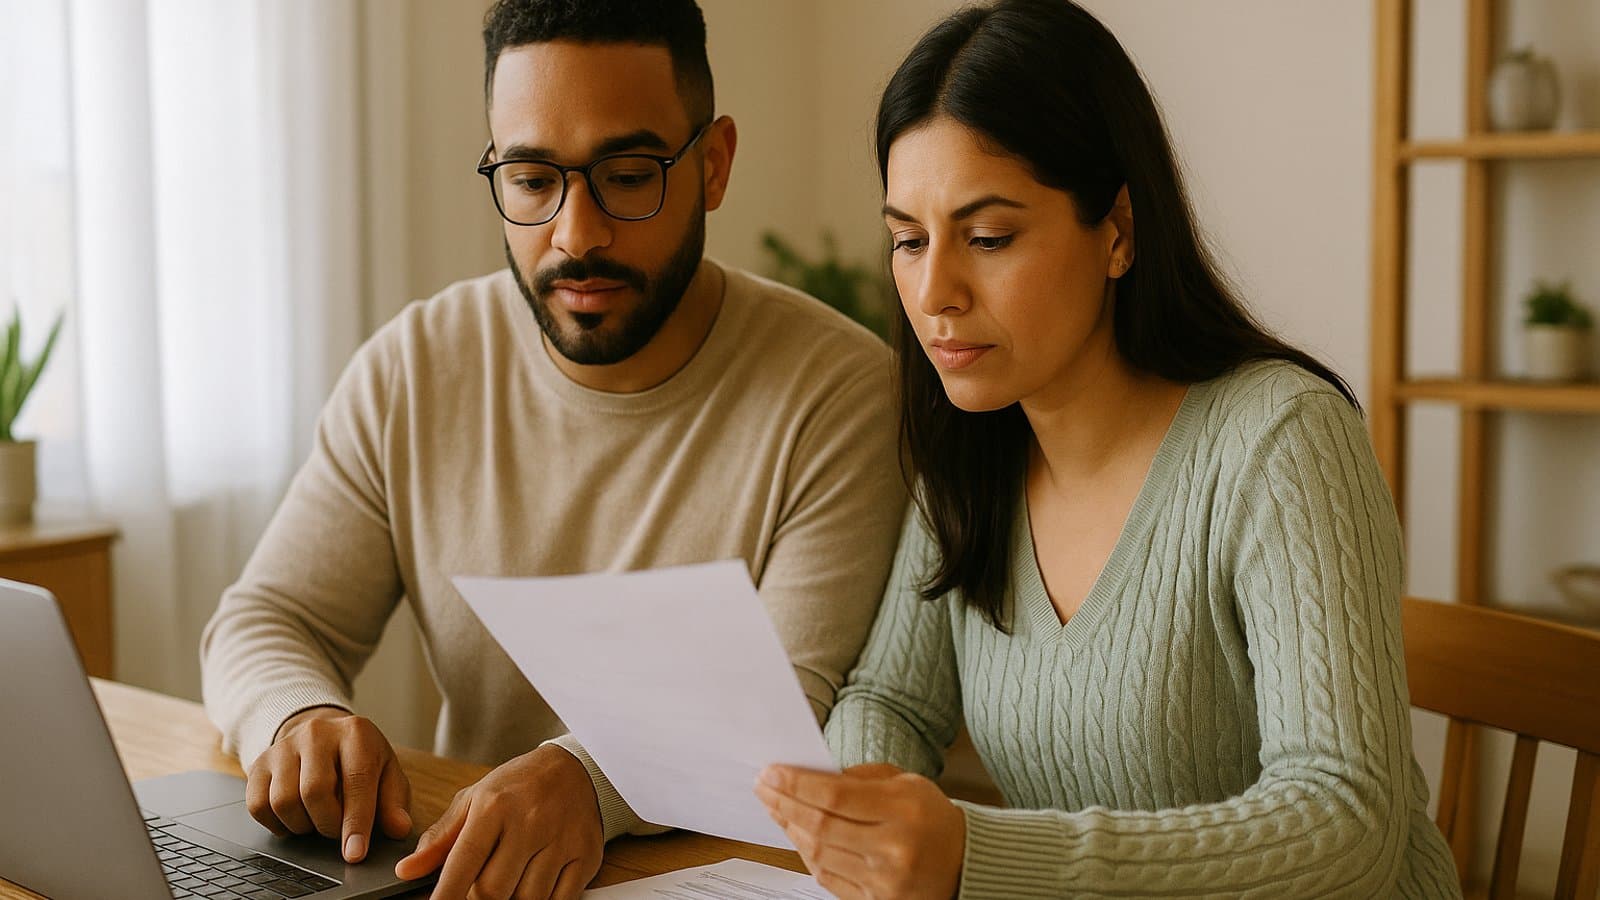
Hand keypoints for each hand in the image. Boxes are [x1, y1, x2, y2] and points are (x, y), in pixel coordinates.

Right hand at [246, 706, 412, 863]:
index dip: (356, 822)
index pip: (356, 781)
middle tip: (336, 829)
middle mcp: (317, 733)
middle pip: (314, 792)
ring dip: (302, 825)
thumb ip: (393, 802)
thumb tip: (399, 829)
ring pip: (283, 801)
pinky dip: (277, 824)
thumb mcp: (386, 773)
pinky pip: (258, 805)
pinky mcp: (260, 763)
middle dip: (327, 824)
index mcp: (356, 733)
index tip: (355, 853)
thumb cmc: (360, 759)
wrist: (323, 734)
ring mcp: (284, 746)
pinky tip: (296, 818)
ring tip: (317, 820)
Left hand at [394, 743, 603, 899]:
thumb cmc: (518, 787)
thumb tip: (407, 870)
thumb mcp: (474, 800)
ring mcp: (561, 840)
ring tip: (508, 882)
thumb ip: (440, 838)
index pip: (464, 861)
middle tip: (476, 890)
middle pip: (493, 890)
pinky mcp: (586, 855)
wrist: (575, 768)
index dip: (446, 895)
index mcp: (495, 806)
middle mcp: (530, 822)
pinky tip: (533, 886)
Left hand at [755, 763, 965, 899]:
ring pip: (818, 852)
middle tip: (763, 786)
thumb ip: (860, 777)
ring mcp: (883, 881)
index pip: (835, 795)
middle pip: (820, 825)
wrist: (965, 864)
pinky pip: (826, 876)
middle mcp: (893, 848)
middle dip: (784, 803)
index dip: (796, 783)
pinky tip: (796, 833)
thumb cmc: (931, 818)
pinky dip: (805, 853)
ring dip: (789, 827)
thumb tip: (810, 775)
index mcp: (904, 809)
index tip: (771, 772)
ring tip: (775, 807)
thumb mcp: (908, 783)